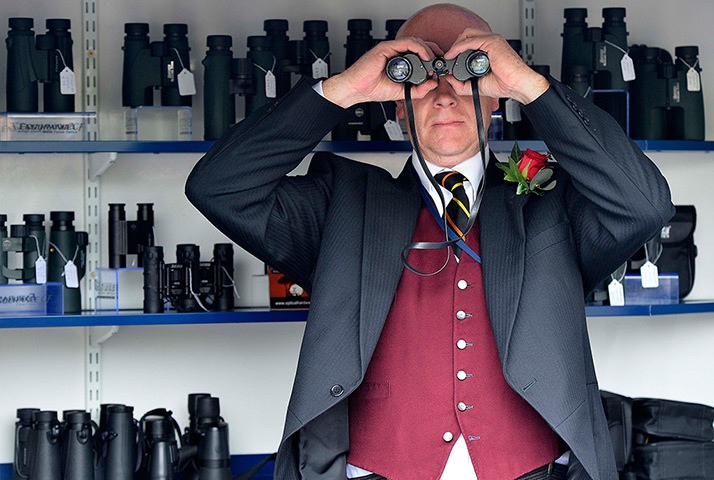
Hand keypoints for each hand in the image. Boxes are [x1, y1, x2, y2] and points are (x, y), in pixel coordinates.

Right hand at [322, 37, 438, 107]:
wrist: (357, 89)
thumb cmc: (372, 89)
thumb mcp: (401, 92)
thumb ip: (417, 89)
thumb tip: (433, 83)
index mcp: (399, 61)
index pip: (419, 54)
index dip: (432, 57)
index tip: (440, 67)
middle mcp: (396, 53)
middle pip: (420, 45)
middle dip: (434, 51)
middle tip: (441, 62)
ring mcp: (391, 49)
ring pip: (415, 42)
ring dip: (428, 49)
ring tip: (433, 61)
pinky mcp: (386, 47)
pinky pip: (407, 43)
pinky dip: (419, 48)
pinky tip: (425, 57)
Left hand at [443, 28, 549, 103]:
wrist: (517, 85)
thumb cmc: (505, 84)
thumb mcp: (477, 85)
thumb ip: (461, 83)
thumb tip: (448, 78)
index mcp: (489, 49)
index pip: (470, 41)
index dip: (457, 49)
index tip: (449, 61)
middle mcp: (491, 42)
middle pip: (468, 34)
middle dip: (455, 44)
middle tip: (449, 58)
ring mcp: (492, 40)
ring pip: (468, 34)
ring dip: (455, 44)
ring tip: (449, 56)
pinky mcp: (492, 42)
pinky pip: (471, 40)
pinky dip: (459, 47)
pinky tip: (452, 54)